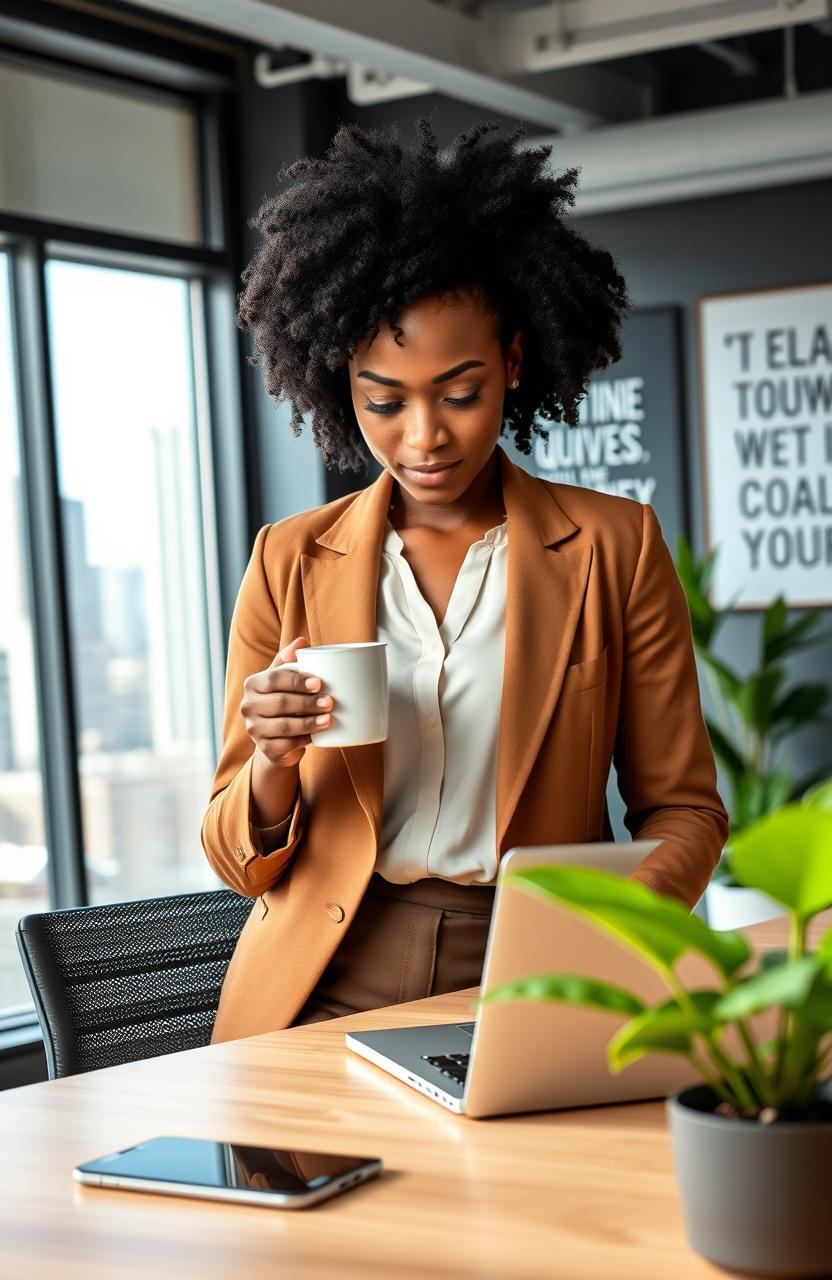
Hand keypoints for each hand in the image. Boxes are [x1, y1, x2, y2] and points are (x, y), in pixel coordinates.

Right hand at [240, 635, 333, 768]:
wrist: (277, 736)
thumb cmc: (283, 699)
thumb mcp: (284, 679)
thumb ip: (289, 660)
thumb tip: (302, 641)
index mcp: (252, 684)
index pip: (274, 679)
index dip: (297, 681)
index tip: (319, 683)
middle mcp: (248, 706)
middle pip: (280, 703)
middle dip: (308, 703)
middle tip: (330, 702)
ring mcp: (254, 729)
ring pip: (284, 726)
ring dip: (309, 723)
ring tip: (329, 719)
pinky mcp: (265, 748)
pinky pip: (287, 744)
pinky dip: (305, 739)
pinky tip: (318, 736)